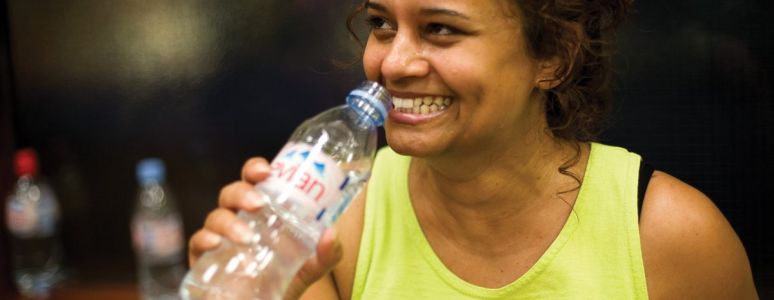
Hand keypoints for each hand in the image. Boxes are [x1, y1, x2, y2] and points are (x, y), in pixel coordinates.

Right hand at [188, 157, 343, 299]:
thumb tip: (331, 233)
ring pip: (215, 215)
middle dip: (242, 192)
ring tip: (247, 238)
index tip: (266, 171)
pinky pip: (197, 241)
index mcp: (263, 212)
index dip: (255, 169)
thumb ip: (327, 253)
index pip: (254, 180)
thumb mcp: (313, 266)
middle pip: (231, 192)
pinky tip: (217, 244)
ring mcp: (220, 238)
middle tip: (258, 204)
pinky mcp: (204, 259)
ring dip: (229, 222)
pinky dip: (205, 239)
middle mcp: (239, 219)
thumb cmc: (287, 279)